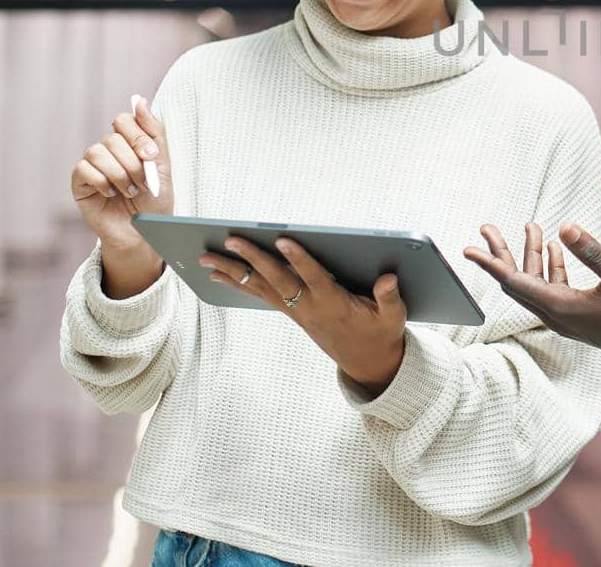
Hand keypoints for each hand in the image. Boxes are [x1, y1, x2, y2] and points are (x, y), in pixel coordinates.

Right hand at [70, 95, 174, 296]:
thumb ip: (154, 132)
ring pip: (97, 151)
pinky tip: (111, 194)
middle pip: (112, 137)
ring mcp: (91, 165)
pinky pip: (84, 169)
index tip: (152, 156)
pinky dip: (102, 182)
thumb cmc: (154, 200)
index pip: (124, 120)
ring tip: (129, 191)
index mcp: (128, 142)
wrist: (145, 232)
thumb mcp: (163, 165)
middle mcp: (107, 150)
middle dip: (133, 161)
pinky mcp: (79, 183)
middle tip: (143, 182)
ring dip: (119, 173)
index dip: (138, 135)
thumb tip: (140, 100)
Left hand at [200, 236, 407, 394]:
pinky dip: (239, 283)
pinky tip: (220, 274)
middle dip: (254, 260)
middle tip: (232, 241)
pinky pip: (261, 295)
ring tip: (207, 258)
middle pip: (277, 281)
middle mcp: (310, 307)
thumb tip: (389, 278)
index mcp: (335, 304)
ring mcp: (297, 311)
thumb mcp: (394, 317)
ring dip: (234, 272)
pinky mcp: (292, 312)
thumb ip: (390, 297)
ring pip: (261, 288)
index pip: (314, 279)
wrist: (367, 361)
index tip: (285, 239)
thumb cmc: (381, 332)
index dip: (300, 260)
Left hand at [464, 222, 600, 373]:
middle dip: (501, 254)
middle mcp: (556, 314)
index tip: (468, 248)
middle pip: (516, 282)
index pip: (514, 282)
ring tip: (529, 227)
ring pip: (534, 284)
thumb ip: (591, 252)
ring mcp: (565, 317)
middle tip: (486, 227)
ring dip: (530, 256)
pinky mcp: (576, 316)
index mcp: (561, 307)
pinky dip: (549, 267)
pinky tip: (555, 248)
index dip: (490, 263)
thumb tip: (564, 226)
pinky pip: (552, 289)